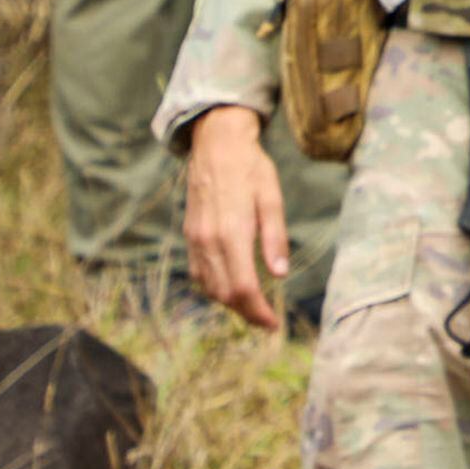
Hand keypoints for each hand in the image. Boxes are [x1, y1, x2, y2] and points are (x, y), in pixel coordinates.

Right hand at [181, 105, 292, 332]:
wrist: (216, 145)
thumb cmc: (251, 168)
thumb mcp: (272, 199)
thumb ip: (275, 238)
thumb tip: (280, 274)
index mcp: (231, 233)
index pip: (243, 288)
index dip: (259, 312)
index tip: (274, 324)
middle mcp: (208, 240)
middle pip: (225, 294)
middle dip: (247, 313)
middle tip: (268, 319)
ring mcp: (195, 238)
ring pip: (209, 287)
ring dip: (230, 303)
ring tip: (253, 306)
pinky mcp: (190, 234)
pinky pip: (198, 272)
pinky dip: (214, 287)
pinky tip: (231, 286)